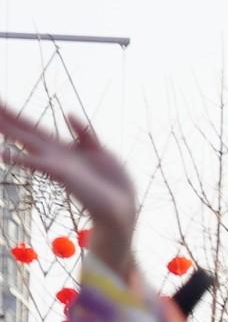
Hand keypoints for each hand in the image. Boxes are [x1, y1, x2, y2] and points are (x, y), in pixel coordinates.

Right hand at [0, 104, 136, 269]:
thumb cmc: (111, 183)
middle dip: (7, 119)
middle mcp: (55, 155)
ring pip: (28, 143)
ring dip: (10, 132)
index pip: (33, 128)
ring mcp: (56, 164)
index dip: (16, 116)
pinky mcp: (63, 174)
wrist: (122, 208)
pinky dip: (21, 159)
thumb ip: (84, 133)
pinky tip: (3, 154)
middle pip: (26, 132)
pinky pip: (38, 164)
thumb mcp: (101, 150)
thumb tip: (68, 113)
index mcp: (62, 148)